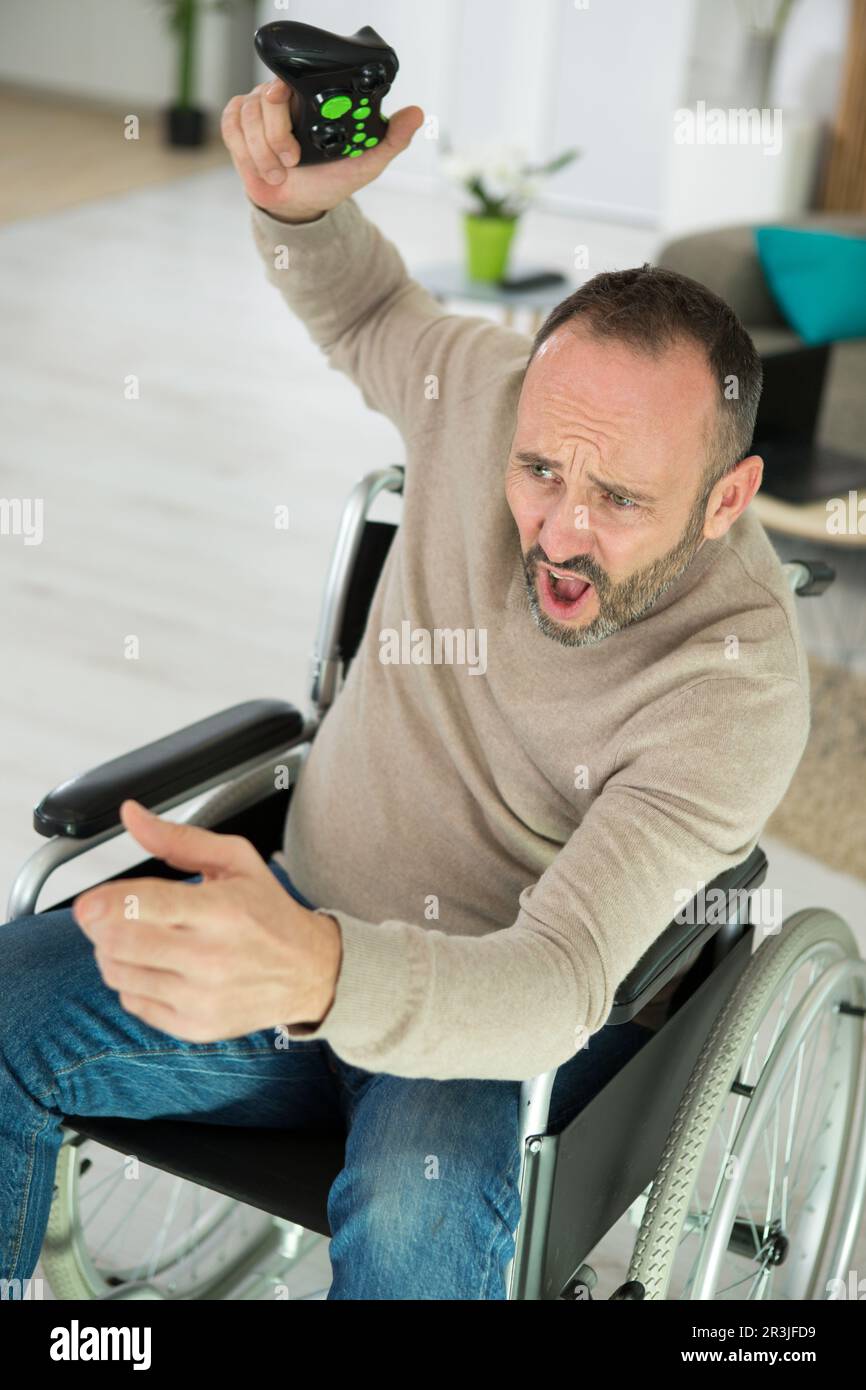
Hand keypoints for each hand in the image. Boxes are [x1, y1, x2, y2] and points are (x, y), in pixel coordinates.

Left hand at [72, 800, 341, 1042]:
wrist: (308, 972)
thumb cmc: (269, 914)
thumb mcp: (235, 861)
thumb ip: (178, 838)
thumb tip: (132, 816)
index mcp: (222, 910)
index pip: (150, 906)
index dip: (109, 901)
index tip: (91, 900)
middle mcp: (212, 957)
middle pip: (123, 943)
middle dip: (99, 924)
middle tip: (101, 913)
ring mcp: (201, 997)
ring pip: (120, 974)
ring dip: (110, 951)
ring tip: (130, 936)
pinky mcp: (194, 1025)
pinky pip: (134, 1002)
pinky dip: (130, 980)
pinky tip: (150, 964)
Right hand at [220, 78, 423, 222]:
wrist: (303, 204)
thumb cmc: (331, 178)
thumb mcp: (366, 161)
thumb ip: (392, 138)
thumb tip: (416, 114)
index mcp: (309, 98)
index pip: (288, 80)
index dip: (284, 100)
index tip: (295, 134)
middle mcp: (281, 99)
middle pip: (263, 100)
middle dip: (275, 137)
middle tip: (291, 160)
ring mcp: (256, 111)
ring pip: (246, 117)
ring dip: (261, 153)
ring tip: (279, 172)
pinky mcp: (237, 127)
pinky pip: (231, 129)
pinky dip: (245, 152)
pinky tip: (262, 168)